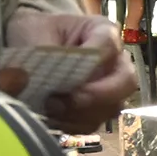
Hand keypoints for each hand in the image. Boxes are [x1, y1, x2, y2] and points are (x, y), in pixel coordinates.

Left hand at [2, 12, 135, 132]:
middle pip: (125, 82)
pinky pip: (96, 123)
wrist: (31, 44)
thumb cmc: (36, 31)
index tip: (69, 70)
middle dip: (100, 94)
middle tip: (73, 99)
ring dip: (83, 113)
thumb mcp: (34, 31)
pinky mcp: (99, 109)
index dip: (94, 60)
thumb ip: (45, 51)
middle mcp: (116, 61)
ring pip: (113, 106)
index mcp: (103, 32)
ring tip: (52, 107)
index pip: (109, 45)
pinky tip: (54, 117)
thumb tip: (50, 79)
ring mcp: (111, 88)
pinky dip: (75, 124)